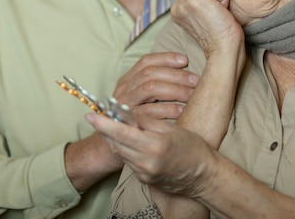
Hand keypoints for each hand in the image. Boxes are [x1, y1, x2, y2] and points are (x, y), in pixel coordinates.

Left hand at [87, 112, 216, 197]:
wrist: (203, 176)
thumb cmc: (192, 147)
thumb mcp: (171, 129)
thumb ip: (147, 122)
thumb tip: (127, 113)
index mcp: (154, 145)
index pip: (122, 133)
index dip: (105, 124)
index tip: (91, 115)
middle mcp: (146, 162)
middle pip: (116, 144)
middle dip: (105, 130)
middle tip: (97, 118)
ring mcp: (144, 173)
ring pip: (120, 153)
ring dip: (114, 139)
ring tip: (111, 126)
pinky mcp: (144, 179)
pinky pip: (128, 161)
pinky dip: (125, 149)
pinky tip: (127, 141)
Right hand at [114, 52, 198, 119]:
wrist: (114, 146)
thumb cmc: (136, 121)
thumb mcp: (141, 99)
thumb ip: (155, 86)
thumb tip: (182, 71)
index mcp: (127, 81)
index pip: (146, 61)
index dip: (166, 58)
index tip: (185, 60)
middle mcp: (124, 90)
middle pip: (150, 73)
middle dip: (176, 75)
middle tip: (196, 81)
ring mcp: (125, 105)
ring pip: (151, 88)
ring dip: (175, 90)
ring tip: (193, 95)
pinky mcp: (129, 122)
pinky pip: (150, 111)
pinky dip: (168, 109)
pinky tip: (182, 110)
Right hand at [171, 0, 243, 57]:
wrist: (224, 51)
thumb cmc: (221, 33)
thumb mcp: (206, 10)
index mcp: (176, 8)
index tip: (211, 12)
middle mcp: (176, 5)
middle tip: (215, 13)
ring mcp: (184, 2)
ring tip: (217, 12)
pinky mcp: (196, 0)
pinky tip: (221, 13)